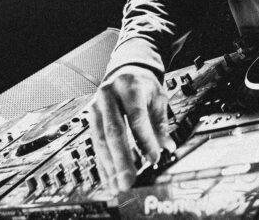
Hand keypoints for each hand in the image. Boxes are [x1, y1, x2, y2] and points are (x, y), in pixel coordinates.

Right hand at [89, 65, 174, 193]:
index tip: (154, 158)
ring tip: (118, 186)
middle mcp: (109, 95)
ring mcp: (96, 107)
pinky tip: (108, 179)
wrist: (124, 72)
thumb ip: (161, 122)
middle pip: (114, 130)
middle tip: (129, 180)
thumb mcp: (157, 97)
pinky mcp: (90, 119)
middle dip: (121, 158)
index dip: (145, 139)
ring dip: (110, 166)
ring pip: (101, 140)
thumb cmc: (143, 85)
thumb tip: (168, 147)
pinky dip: (103, 164)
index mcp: (129, 85)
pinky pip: (95, 145)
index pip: (136, 116)